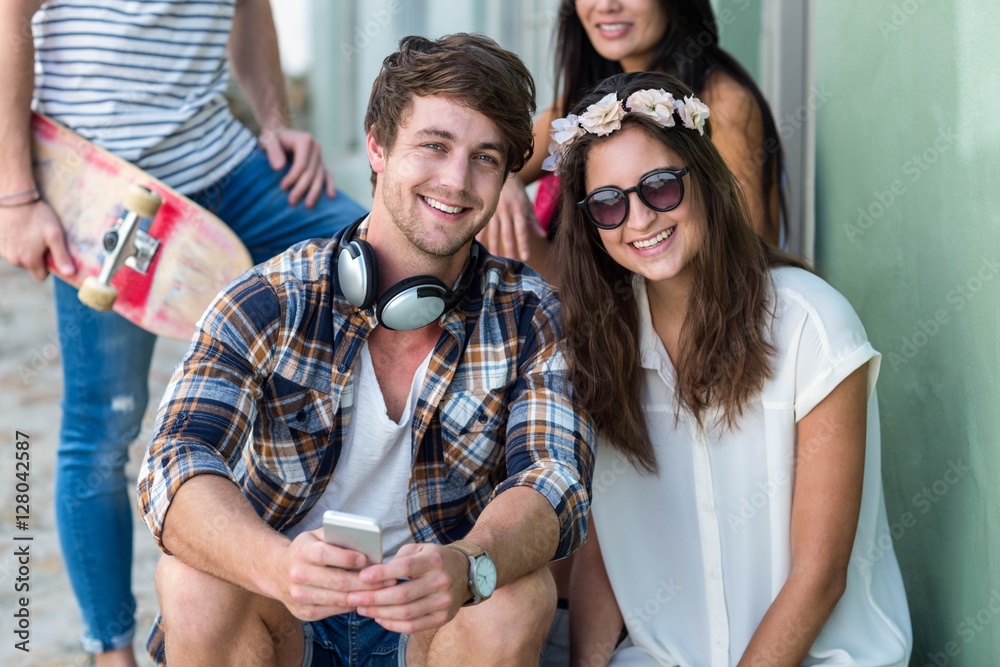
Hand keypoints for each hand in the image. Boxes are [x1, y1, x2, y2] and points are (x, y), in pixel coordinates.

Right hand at [0, 200, 74, 280]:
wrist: (14, 199)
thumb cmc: (37, 216)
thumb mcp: (55, 235)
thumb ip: (61, 257)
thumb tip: (70, 274)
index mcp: (29, 260)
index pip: (40, 276)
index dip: (47, 267)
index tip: (49, 253)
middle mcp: (14, 260)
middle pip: (29, 266)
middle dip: (36, 257)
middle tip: (40, 240)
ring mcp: (3, 251)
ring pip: (18, 257)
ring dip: (24, 249)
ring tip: (28, 232)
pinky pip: (8, 249)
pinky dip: (14, 243)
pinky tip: (18, 230)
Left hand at [258, 126, 335, 207]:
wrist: (279, 135)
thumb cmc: (272, 139)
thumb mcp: (267, 140)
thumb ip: (273, 150)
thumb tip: (279, 167)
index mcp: (305, 140)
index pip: (301, 164)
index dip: (293, 177)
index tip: (282, 188)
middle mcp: (315, 148)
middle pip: (311, 172)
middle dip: (302, 188)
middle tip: (292, 201)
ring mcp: (320, 157)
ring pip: (320, 177)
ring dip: (314, 192)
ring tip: (308, 205)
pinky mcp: (320, 164)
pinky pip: (327, 175)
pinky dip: (329, 185)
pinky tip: (331, 196)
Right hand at [269, 529, 384, 620]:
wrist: (276, 571)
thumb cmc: (306, 549)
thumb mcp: (316, 535)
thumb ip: (337, 535)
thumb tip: (366, 542)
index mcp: (301, 551)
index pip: (324, 555)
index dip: (346, 558)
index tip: (366, 558)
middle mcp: (297, 575)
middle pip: (336, 581)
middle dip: (365, 582)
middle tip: (388, 580)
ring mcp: (299, 596)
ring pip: (337, 599)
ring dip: (363, 596)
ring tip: (383, 591)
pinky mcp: (304, 612)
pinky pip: (333, 610)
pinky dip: (351, 605)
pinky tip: (366, 599)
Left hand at [348, 543, 470, 633]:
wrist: (466, 572)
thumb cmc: (435, 558)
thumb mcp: (420, 548)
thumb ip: (399, 558)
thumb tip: (374, 572)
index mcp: (434, 561)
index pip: (404, 568)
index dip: (381, 574)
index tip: (362, 576)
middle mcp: (440, 582)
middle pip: (401, 595)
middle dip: (373, 598)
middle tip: (353, 597)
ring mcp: (443, 602)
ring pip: (405, 613)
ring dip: (379, 613)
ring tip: (362, 608)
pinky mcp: (442, 618)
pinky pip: (413, 626)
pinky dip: (393, 625)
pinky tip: (379, 618)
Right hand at [478, 176, 545, 261]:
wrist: (501, 173)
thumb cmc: (516, 190)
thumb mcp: (527, 203)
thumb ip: (534, 221)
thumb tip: (543, 235)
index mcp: (519, 210)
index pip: (522, 230)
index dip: (523, 244)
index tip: (525, 257)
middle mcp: (506, 211)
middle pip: (507, 233)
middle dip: (509, 248)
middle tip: (509, 262)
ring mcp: (494, 210)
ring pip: (493, 231)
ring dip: (494, 245)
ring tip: (494, 257)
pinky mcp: (484, 209)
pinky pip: (481, 224)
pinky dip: (480, 235)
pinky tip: (478, 245)